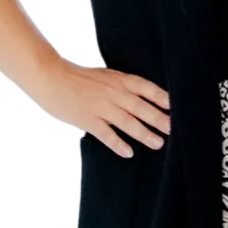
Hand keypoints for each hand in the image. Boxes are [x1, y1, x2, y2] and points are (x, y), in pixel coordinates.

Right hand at [31, 56, 170, 157]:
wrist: (51, 78)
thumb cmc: (79, 76)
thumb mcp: (105, 74)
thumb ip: (122, 83)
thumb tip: (141, 93)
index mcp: (120, 80)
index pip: (147, 88)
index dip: (162, 97)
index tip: (177, 107)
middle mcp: (114, 93)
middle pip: (141, 107)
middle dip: (159, 119)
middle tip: (174, 129)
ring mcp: (101, 107)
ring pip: (128, 122)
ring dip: (144, 134)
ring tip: (159, 143)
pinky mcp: (87, 120)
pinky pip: (106, 134)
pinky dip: (118, 144)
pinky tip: (128, 152)